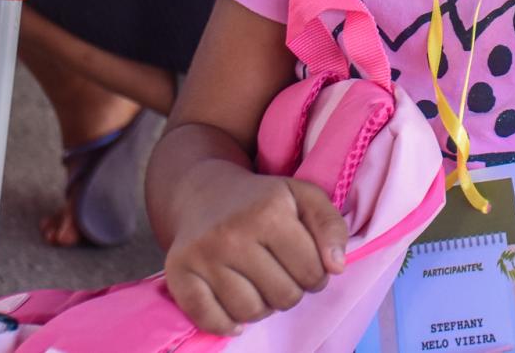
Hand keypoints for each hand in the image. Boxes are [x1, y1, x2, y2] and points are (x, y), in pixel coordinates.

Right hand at [165, 170, 347, 334]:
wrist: (204, 191)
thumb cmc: (261, 199)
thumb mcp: (303, 197)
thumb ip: (331, 226)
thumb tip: (336, 268)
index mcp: (269, 212)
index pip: (312, 272)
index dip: (316, 273)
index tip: (303, 262)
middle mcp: (232, 234)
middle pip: (283, 296)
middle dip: (291, 290)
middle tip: (281, 273)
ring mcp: (202, 255)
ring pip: (249, 312)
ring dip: (262, 307)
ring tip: (259, 285)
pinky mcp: (178, 273)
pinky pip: (209, 320)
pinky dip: (226, 324)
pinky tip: (235, 310)